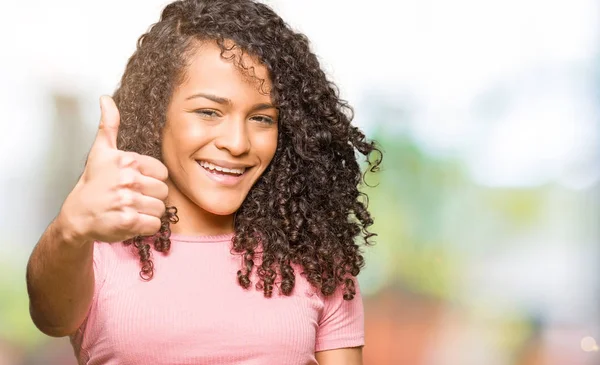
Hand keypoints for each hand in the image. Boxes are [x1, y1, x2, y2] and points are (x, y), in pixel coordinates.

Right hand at [58, 96, 168, 243]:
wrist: (77, 215)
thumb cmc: (93, 184)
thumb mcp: (100, 151)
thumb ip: (109, 125)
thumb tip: (106, 98)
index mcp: (127, 161)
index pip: (162, 173)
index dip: (152, 180)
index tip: (135, 183)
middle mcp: (127, 179)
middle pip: (164, 191)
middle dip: (151, 197)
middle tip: (132, 198)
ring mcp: (128, 201)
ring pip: (160, 209)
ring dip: (148, 213)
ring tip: (131, 209)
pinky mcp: (128, 221)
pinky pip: (155, 224)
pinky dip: (146, 227)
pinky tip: (131, 221)